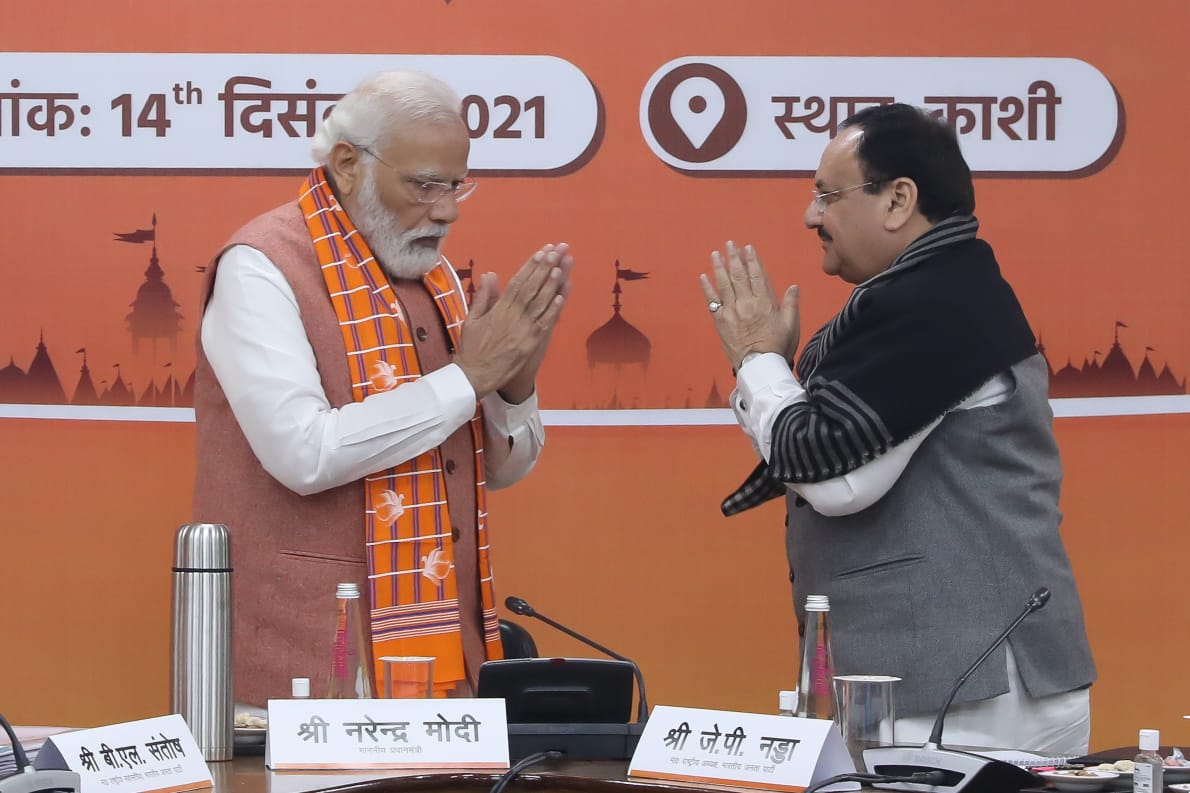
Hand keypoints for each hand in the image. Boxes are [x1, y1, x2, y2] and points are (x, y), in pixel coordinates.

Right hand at [455, 243, 572, 399]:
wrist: (474, 375)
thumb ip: (483, 297)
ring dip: (552, 282)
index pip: (518, 281)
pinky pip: (545, 322)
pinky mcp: (531, 342)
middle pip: (532, 286)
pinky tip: (563, 295)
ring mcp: (523, 328)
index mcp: (499, 308)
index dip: (531, 265)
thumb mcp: (471, 319)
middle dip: (545, 266)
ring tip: (561, 265)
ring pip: (540, 301)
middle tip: (557, 249)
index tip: (542, 251)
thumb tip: (490, 274)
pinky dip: (554, 308)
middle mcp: (513, 315)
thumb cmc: (472, 348)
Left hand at [698, 241, 798, 370]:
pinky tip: (703, 277)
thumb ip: (791, 304)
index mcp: (765, 303)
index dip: (752, 260)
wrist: (759, 367)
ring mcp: (732, 312)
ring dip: (719, 267)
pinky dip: (707, 288)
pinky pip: (712, 302)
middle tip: (729, 244)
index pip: (758, 275)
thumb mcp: (791, 325)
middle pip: (739, 275)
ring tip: (716, 253)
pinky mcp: (721, 322)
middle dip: (734, 258)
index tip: (748, 248)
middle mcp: (747, 304)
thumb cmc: (778, 347)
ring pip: (724, 284)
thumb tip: (793, 286)